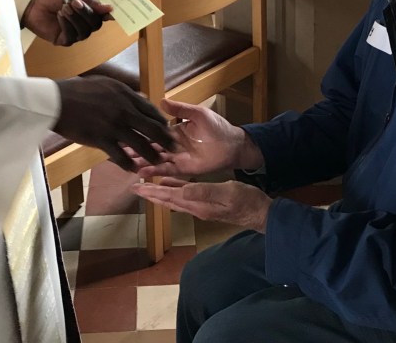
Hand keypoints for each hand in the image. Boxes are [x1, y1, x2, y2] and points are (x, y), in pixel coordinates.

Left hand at [22, 0, 112, 45]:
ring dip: (75, 19)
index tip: (110, 10)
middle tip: (75, 3)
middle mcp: (85, 24)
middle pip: (95, 24)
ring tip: (64, 8)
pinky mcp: (65, 40)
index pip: (103, 16)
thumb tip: (110, 9)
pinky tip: (59, 16)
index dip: (108, 14)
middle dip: (86, 13)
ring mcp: (75, 34)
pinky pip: (71, 36)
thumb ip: (91, 3)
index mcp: (89, 12)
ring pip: (84, 31)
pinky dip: (66, 25)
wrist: (35, 3)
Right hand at [54, 76, 176, 169]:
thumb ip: (125, 93)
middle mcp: (124, 110)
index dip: (162, 122)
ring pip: (140, 145)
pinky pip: (120, 156)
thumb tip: (141, 97)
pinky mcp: (101, 140)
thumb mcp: (106, 84)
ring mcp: (113, 126)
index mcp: (125, 95)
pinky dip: (129, 164)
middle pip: (152, 128)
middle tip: (174, 149)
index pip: (151, 111)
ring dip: (152, 156)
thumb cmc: (79, 90)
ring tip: (158, 163)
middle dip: (166, 140)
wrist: (57, 101)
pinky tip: (133, 169)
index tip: (168, 130)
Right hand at [128, 99, 262, 178]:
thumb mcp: (198, 114)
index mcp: (174, 130)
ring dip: (141, 161)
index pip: (153, 131)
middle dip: (136, 147)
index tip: (125, 129)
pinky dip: (154, 171)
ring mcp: (177, 157)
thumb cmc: (217, 127)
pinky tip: (142, 172)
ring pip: (155, 159)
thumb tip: (161, 100)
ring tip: (126, 162)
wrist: (232, 145)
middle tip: (119, 148)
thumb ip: (180, 109)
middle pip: (150, 146)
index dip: (140, 131)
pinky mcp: (183, 168)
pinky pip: (166, 170)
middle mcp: (172, 145)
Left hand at [132, 178, 271, 232]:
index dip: (152, 192)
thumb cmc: (246, 201)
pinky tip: (170, 184)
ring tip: (147, 186)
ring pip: (174, 198)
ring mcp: (201, 206)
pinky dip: (174, 189)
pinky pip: (185, 196)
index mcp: (198, 204)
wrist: (260, 213)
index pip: (169, 197)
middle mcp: (196, 207)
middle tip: (135, 188)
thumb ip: (204, 191)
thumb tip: (181, 190)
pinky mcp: (207, 203)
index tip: (136, 188)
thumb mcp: (226, 192)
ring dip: (160, 192)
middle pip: (168, 200)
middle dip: (151, 194)